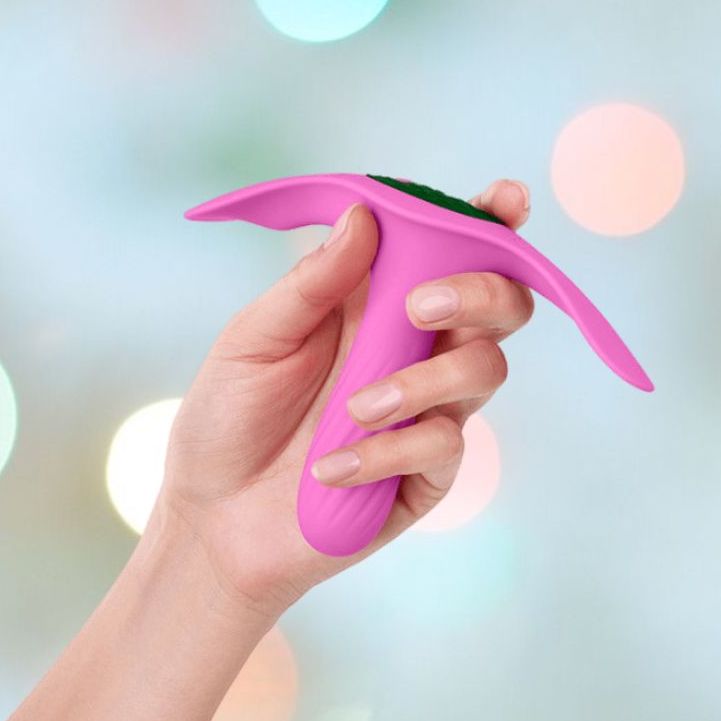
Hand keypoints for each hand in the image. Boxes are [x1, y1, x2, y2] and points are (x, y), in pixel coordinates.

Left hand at [154, 179, 533, 618]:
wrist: (214, 520)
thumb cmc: (228, 422)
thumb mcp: (254, 340)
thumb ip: (310, 284)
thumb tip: (366, 217)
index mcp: (377, 308)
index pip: (449, 255)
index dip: (490, 224)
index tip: (506, 200)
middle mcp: (415, 354)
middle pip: (500, 308)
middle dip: (480, 292)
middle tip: (420, 307)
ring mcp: (428, 414)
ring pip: (485, 371)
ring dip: (423, 381)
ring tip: (352, 412)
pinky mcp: (427, 475)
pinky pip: (444, 445)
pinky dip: (390, 450)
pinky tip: (332, 469)